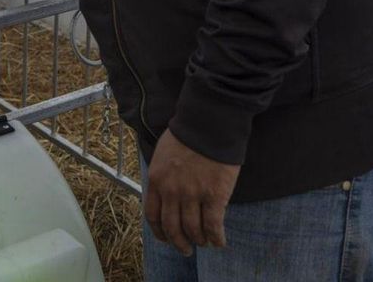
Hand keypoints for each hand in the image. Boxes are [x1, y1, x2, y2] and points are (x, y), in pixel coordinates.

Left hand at [145, 128, 239, 255]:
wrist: (209, 123)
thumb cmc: (188, 134)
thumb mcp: (163, 154)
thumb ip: (162, 176)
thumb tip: (164, 193)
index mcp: (157, 180)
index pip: (153, 215)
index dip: (160, 232)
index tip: (166, 238)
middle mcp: (171, 191)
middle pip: (172, 227)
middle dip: (179, 242)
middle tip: (186, 249)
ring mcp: (193, 194)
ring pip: (193, 230)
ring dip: (199, 240)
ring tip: (204, 243)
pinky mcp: (214, 195)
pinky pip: (213, 225)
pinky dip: (216, 238)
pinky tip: (219, 242)